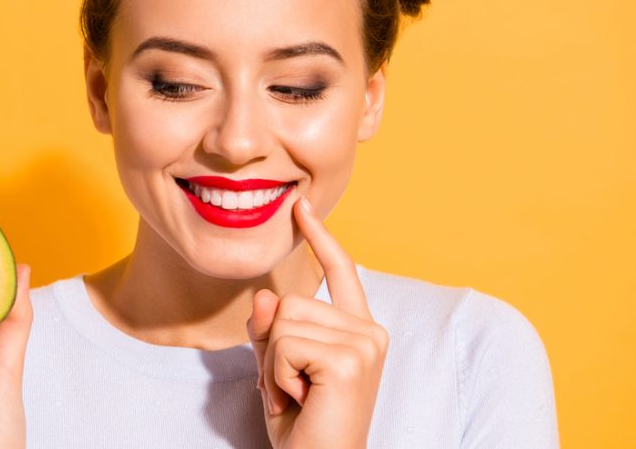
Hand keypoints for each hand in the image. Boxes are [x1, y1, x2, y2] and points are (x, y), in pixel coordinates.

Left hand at [246, 197, 388, 448]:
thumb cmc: (303, 426)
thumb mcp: (277, 369)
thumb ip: (271, 330)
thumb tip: (266, 295)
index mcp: (358, 330)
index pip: (340, 272)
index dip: (319, 238)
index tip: (300, 208)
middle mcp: (369, 331)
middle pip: (290, 301)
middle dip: (272, 347)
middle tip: (289, 389)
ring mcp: (363, 343)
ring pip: (282, 320)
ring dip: (272, 365)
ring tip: (296, 396)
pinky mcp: (348, 359)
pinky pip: (283, 344)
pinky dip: (276, 376)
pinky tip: (299, 399)